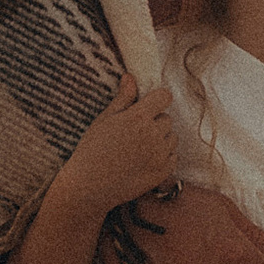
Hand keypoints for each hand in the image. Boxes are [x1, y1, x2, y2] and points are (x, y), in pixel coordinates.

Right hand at [62, 75, 178, 208]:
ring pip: (172, 137)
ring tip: (138, 148)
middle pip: (167, 119)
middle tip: (134, 132)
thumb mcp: (104, 120)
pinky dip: (163, 156)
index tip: (148, 106)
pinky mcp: (163, 172)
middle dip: (155, 121)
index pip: (164, 97)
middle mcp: (153, 135)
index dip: (157, 99)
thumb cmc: (92, 150)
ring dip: (160, 139)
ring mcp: (160, 155)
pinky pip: (173, 156)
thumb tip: (130, 77)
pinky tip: (144, 160)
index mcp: (138, 118)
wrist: (90, 186)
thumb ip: (123, 98)